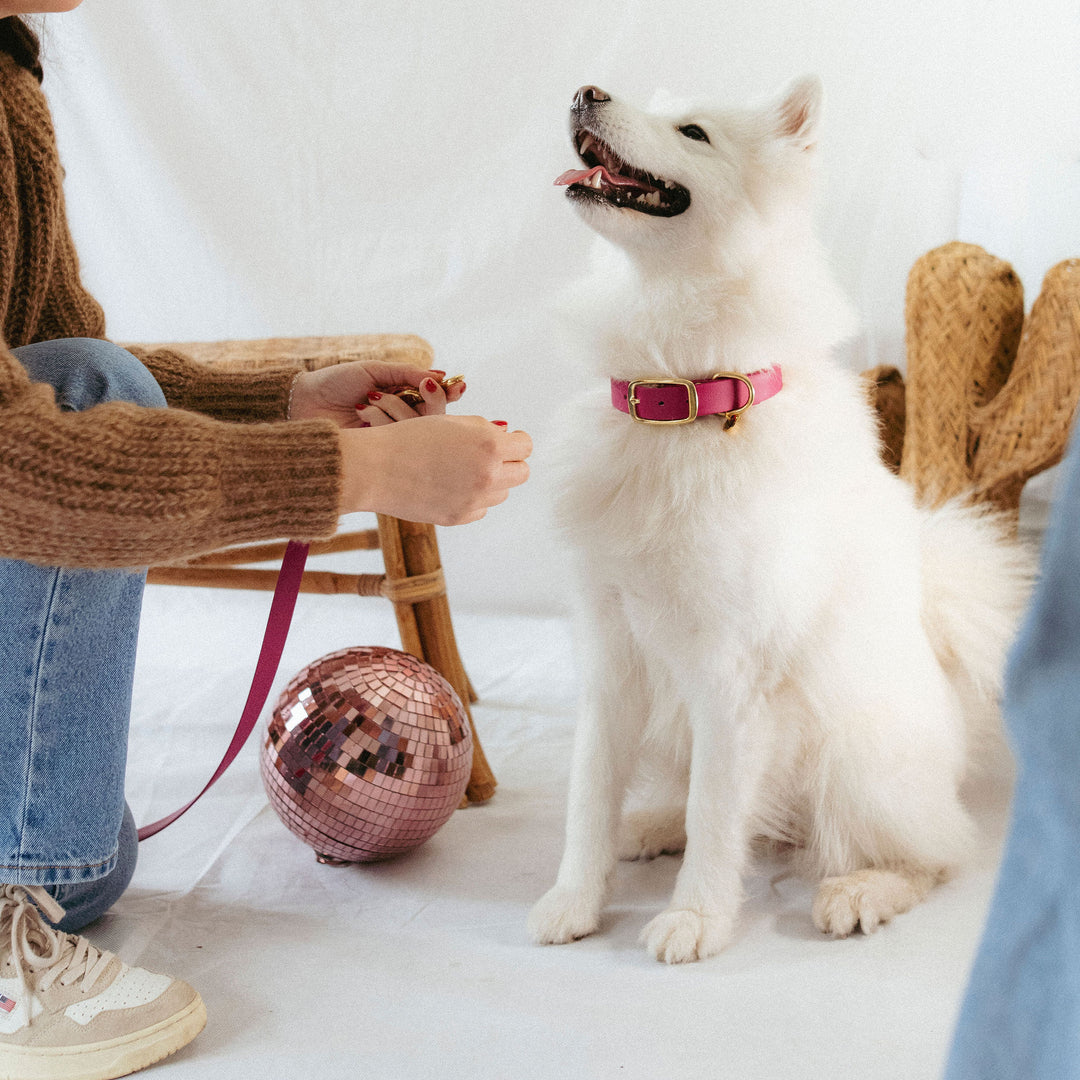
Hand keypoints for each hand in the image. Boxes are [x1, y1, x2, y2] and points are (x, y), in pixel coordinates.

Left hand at [288, 362, 465, 427]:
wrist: (304, 402)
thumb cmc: (336, 382)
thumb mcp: (374, 371)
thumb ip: (407, 373)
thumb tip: (440, 376)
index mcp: (403, 397)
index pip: (436, 398)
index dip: (449, 393)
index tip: (457, 386)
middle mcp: (401, 418)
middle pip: (436, 417)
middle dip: (434, 403)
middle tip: (425, 392)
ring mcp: (392, 437)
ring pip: (419, 429)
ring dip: (396, 408)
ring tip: (368, 399)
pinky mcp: (381, 452)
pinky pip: (398, 440)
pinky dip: (382, 420)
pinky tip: (363, 411)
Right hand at [338, 414, 531, 525]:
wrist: (375, 468)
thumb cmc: (410, 437)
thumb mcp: (450, 422)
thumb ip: (483, 429)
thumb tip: (507, 434)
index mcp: (489, 445)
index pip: (525, 446)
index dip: (515, 441)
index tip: (506, 440)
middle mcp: (487, 474)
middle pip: (522, 473)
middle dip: (510, 463)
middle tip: (491, 457)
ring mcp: (475, 500)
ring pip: (502, 493)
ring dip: (492, 481)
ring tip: (465, 470)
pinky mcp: (460, 517)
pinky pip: (481, 509)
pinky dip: (473, 498)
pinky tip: (452, 486)